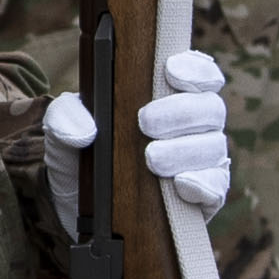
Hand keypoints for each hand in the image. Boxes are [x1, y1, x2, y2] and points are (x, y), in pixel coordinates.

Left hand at [43, 54, 230, 215]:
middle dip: (181, 112)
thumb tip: (85, 130)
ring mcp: (202, 163)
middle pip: (211, 108)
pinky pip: (216, 189)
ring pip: (215, 147)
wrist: (75, 208)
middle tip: (145, 122)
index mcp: (168, 97)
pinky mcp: (203, 199)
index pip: (199, 74)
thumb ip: (66, 118)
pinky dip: (203, 185)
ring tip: (151, 159)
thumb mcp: (62, 130)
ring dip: (184, 150)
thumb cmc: (79, 154)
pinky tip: (181, 185)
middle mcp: (193, 126)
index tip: (171, 71)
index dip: (194, 69)